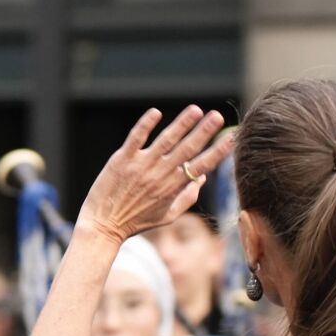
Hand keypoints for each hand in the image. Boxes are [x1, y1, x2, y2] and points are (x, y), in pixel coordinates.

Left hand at [79, 106, 233, 243]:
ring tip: (196, 110)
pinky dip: (145, 125)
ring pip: (165, 141)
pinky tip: (155, 113)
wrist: (103, 225)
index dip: (218, 152)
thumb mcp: (167, 215)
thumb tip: (203, 177)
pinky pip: (135, 139)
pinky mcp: (122, 160)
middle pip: (187, 150)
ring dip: (181, 124)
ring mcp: (141, 166)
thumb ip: (187, 197)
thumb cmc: (136, 221)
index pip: (201, 166)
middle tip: (218, 116)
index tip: (232, 138)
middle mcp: (160, 175)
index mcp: (173, 187)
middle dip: (204, 132)